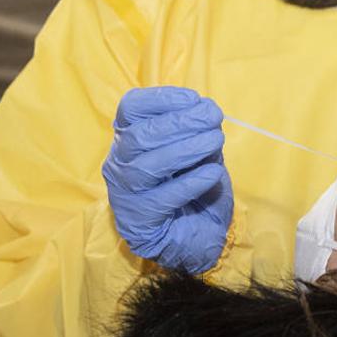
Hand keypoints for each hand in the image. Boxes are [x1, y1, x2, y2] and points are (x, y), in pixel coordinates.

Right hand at [102, 87, 231, 272]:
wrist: (192, 237)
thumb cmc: (191, 185)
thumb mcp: (196, 151)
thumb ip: (196, 131)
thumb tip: (206, 109)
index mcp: (130, 138)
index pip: (131, 109)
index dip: (161, 98)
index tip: (194, 99)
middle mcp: (120, 163)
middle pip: (140, 136)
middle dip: (180, 122)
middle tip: (213, 117)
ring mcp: (125, 193)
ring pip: (148, 166)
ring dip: (186, 149)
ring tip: (216, 140)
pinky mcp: (139, 220)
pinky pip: (164, 198)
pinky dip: (191, 182)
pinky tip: (212, 173)